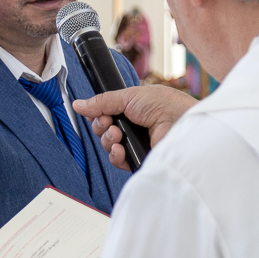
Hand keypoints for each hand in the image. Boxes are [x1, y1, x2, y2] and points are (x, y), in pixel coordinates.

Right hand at [72, 85, 195, 170]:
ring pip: (108, 146)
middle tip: (109, 123)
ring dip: (108, 140)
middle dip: (102, 126)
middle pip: (103, 130)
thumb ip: (102, 102)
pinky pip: (118, 161)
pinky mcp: (139, 158)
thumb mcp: (129, 97)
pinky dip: (116, 155)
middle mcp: (133, 126)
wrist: (179, 122)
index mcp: (132, 109)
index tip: (100, 113)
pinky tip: (120, 149)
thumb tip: (79, 104)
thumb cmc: (164, 105)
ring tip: (118, 135)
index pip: (105, 114)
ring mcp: (136, 143)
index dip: (99, 115)